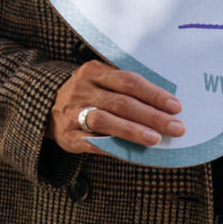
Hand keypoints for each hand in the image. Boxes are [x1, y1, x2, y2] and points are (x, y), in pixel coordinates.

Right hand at [51, 61, 183, 153]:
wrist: (46, 105)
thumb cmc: (87, 93)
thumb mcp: (100, 80)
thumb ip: (125, 88)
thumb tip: (164, 105)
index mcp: (93, 71)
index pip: (128, 81)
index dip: (153, 94)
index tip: (175, 106)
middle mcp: (81, 90)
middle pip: (121, 102)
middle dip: (151, 115)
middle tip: (175, 126)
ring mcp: (72, 113)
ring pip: (106, 121)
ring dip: (133, 130)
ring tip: (155, 138)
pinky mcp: (68, 136)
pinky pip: (94, 142)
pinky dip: (114, 147)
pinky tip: (133, 152)